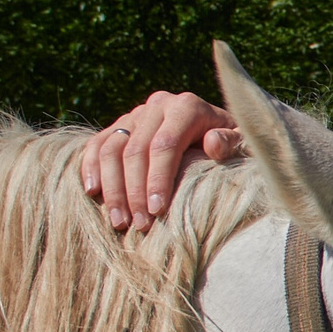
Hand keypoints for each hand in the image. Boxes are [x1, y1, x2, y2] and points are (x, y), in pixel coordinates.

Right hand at [79, 91, 243, 231]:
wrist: (217, 130)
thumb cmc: (232, 146)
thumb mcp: (242, 144)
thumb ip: (230, 142)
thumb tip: (212, 143)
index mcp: (187, 107)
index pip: (165, 144)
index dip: (158, 179)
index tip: (158, 212)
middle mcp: (158, 105)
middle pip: (136, 149)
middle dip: (135, 191)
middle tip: (140, 226)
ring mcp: (135, 114)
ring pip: (112, 148)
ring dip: (112, 187)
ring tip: (118, 222)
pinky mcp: (119, 126)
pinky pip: (96, 144)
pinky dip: (90, 167)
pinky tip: (92, 193)